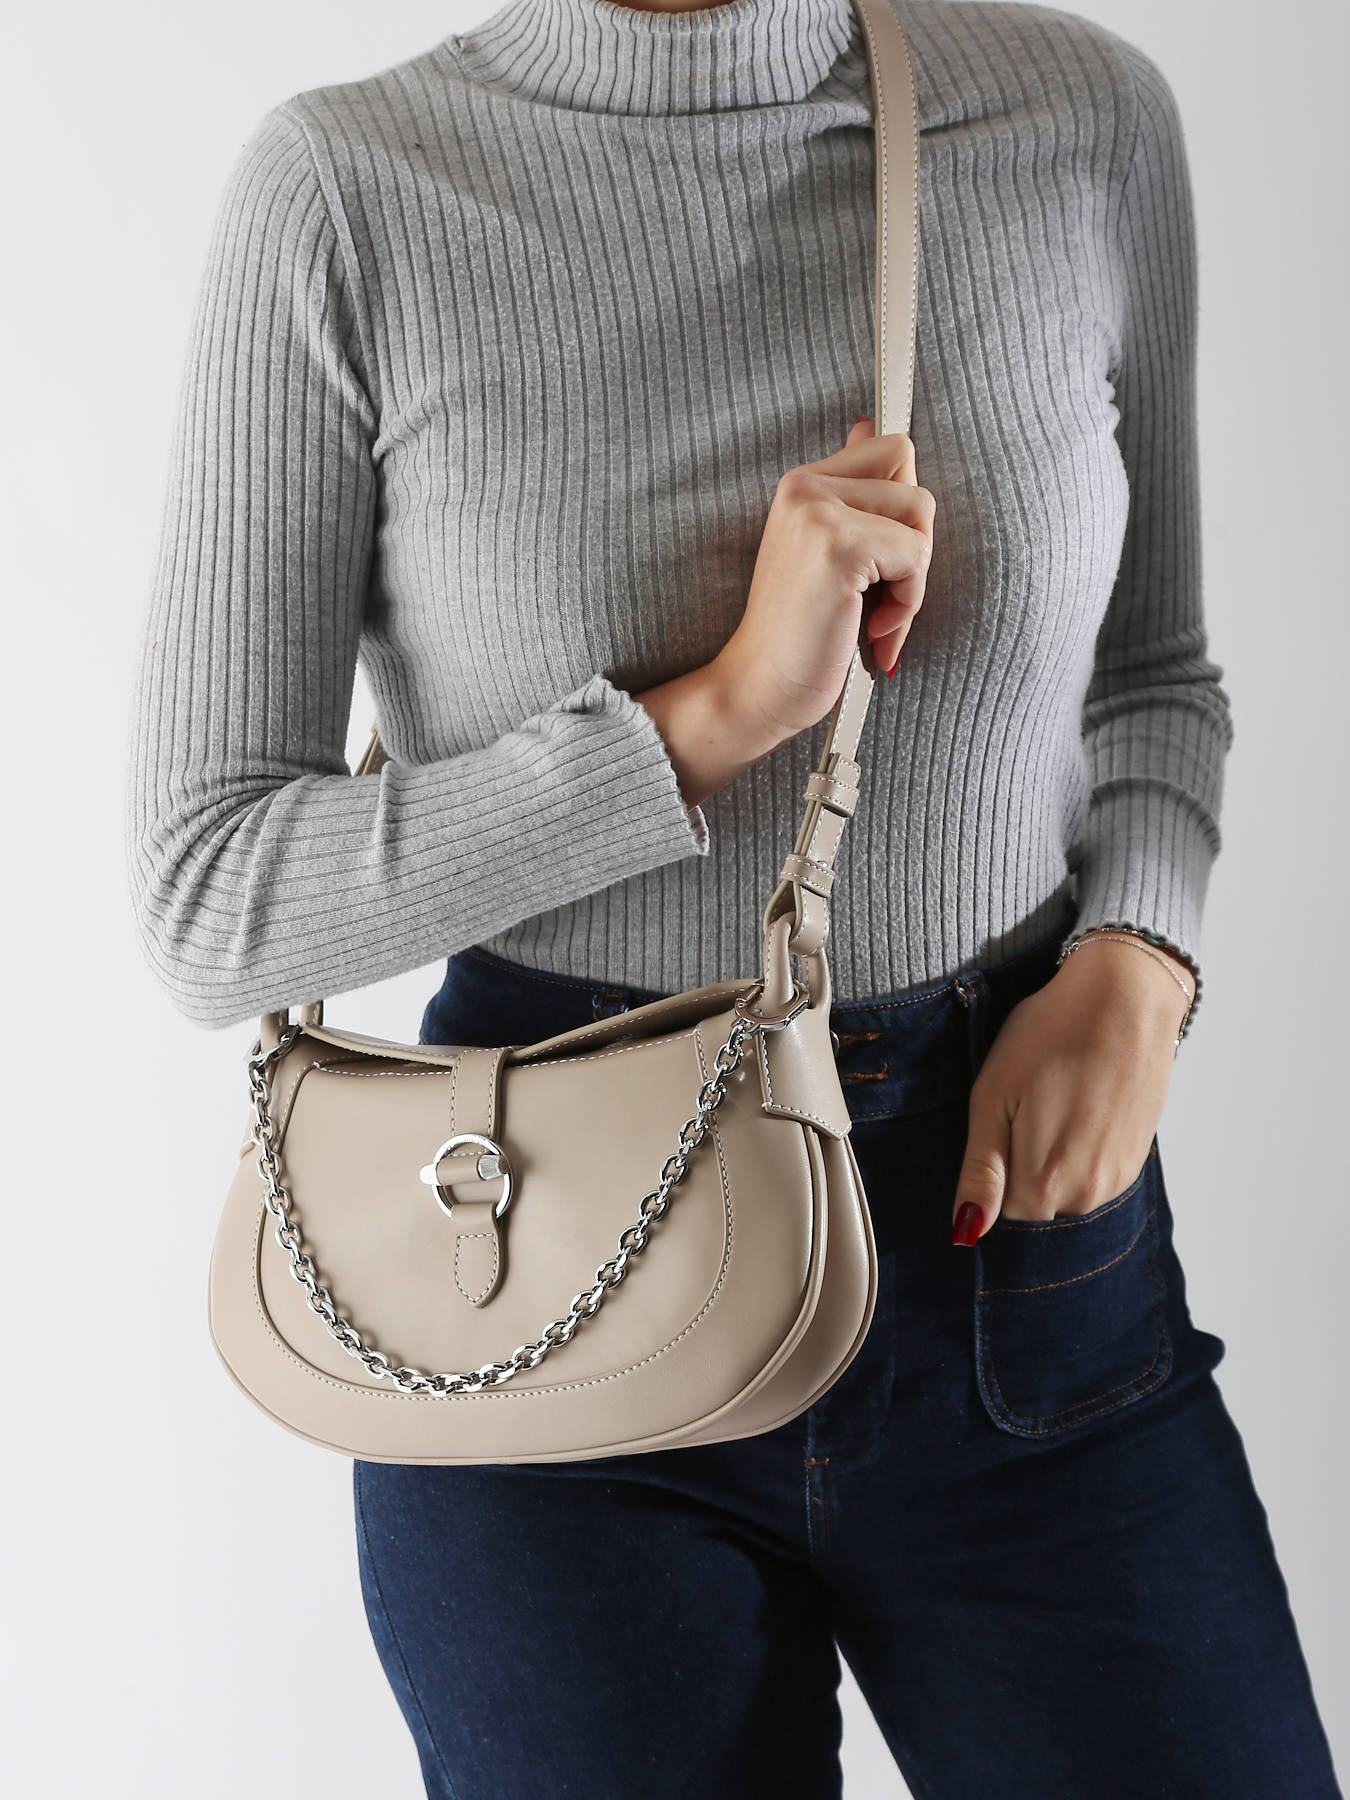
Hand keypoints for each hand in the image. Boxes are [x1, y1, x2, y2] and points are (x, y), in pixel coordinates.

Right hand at [632, 416, 934, 810]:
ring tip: (872, 617)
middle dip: (913, 547)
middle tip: (877, 595)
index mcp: (803, 483)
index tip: (878, 564)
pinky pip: (916, 556)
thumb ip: (854, 492)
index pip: (894, 450)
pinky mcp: (839, 546)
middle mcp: (806, 486)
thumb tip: (869, 420)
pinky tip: (870, 631)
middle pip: (917, 483)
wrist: (759, 687)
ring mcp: (820, 512)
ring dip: (912, 581)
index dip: (903, 515)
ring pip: (922, 519)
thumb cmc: (799, 635)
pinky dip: (907, 604)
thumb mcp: (827, 552)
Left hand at [950, 936, 1193, 1240]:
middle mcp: (1084, 1197)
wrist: (1125, 1001)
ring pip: (1062, 1190)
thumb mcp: (993, 1098)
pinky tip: (1082, 1105)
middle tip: (1029, 1106)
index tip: (1003, 1120)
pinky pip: (1091, 1174)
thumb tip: (966, 1232)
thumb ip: (980, 1172)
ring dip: (1052, 1157)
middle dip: (1021, 1164)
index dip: (993, 1165)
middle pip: (1032, 1203)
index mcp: (1042, 1188)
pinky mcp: (1135, 1161)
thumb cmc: (1050, 1038)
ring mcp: (1115, 1181)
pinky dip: (1080, 1148)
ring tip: (1058, 1101)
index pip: (999, 1210)